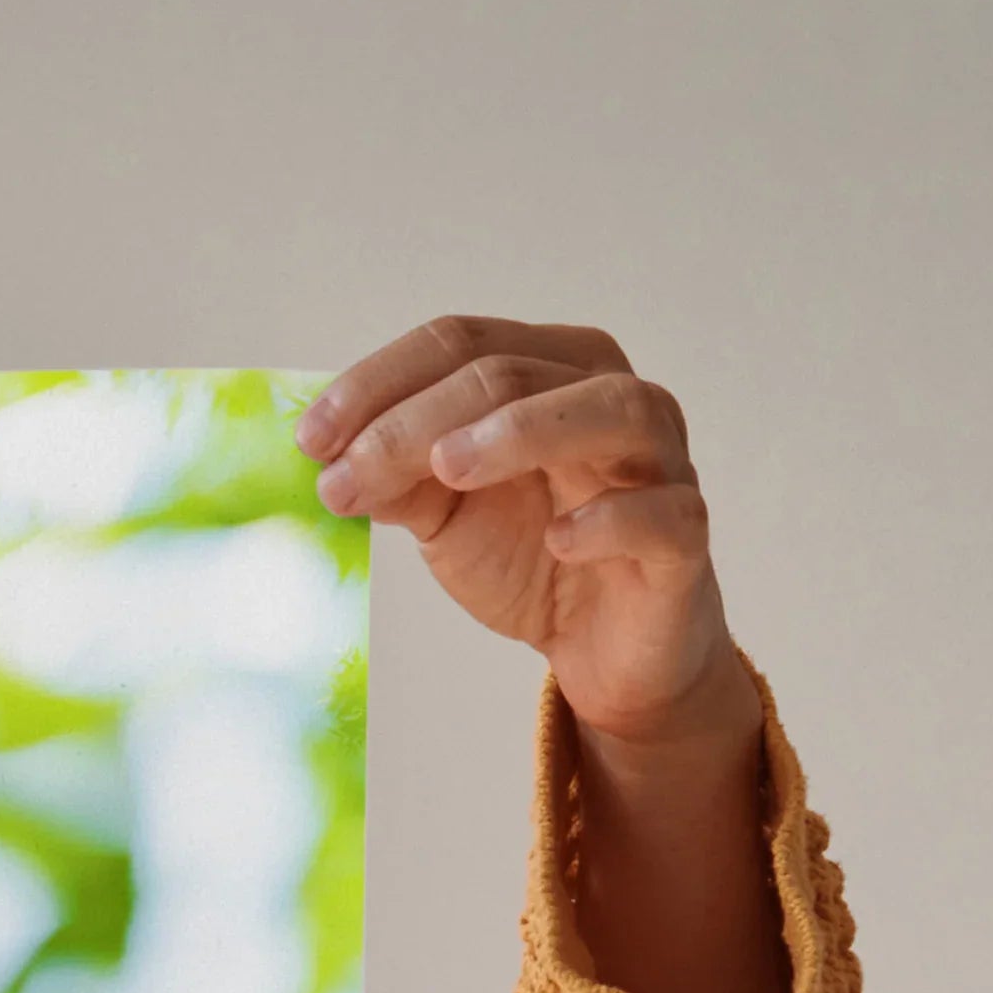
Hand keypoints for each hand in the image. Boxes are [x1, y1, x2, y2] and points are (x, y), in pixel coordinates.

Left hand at [303, 318, 784, 992]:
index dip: (379, 383)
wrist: (605, 649)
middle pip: (513, 372)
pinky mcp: (684, 537)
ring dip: (521, 431)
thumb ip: (397, 477)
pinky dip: (610, 518)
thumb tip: (327, 457)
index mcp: (550, 371)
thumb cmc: (532, 556)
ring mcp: (660, 462)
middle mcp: (611, 396)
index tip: (309, 439)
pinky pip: (660, 513)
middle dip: (416, 420)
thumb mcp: (445, 514)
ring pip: (607, 410)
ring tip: (447, 468)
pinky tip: (559, 538)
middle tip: (346, 474)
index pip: (461, 342)